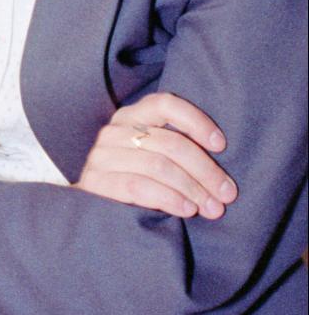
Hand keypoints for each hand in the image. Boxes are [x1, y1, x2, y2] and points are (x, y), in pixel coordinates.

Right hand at [75, 94, 237, 219]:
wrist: (88, 210)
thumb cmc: (131, 181)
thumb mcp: (150, 156)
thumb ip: (174, 151)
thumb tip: (220, 174)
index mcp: (130, 116)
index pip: (165, 104)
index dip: (196, 121)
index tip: (221, 145)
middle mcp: (114, 131)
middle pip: (170, 143)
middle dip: (206, 170)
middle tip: (227, 194)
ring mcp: (101, 156)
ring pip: (158, 165)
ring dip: (192, 189)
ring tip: (212, 208)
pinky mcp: (94, 182)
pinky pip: (138, 186)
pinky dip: (168, 198)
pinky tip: (186, 209)